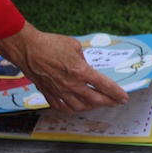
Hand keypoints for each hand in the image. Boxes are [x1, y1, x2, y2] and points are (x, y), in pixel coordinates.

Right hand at [0, 21, 128, 113]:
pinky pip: (62, 107)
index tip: (124, 98)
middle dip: (108, 102)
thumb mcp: (75, 46)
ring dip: (92, 107)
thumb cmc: (51, 43)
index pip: (104, 86)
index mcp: (81, 71)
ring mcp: (59, 91)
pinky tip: (76, 107)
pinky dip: (72, 109)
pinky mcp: (48, 94)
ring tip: (98, 104)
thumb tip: (85, 68)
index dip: (117, 93)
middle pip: (95, 100)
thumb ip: (83, 60)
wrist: (27, 49)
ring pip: (80, 107)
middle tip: (116, 102)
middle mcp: (72, 84)